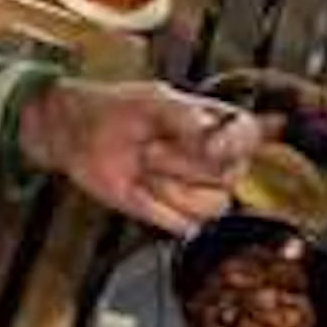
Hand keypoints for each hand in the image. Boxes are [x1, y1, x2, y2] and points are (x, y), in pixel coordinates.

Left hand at [15, 79, 262, 233]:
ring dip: (168, 188)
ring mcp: (198, 188)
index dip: (235, 144)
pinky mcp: (176, 214)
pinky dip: (156, 209)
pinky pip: (184, 226)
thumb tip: (212, 141)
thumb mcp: (151, 101)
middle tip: (148, 145)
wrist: (77, 136)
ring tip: (143, 167)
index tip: (210, 146)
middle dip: (180, 161)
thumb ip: (185, 115)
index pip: (249, 135)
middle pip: (229, 175)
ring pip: (212, 206)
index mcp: (218, 122)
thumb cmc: (115, 110)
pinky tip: (138, 189)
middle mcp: (216, 157)